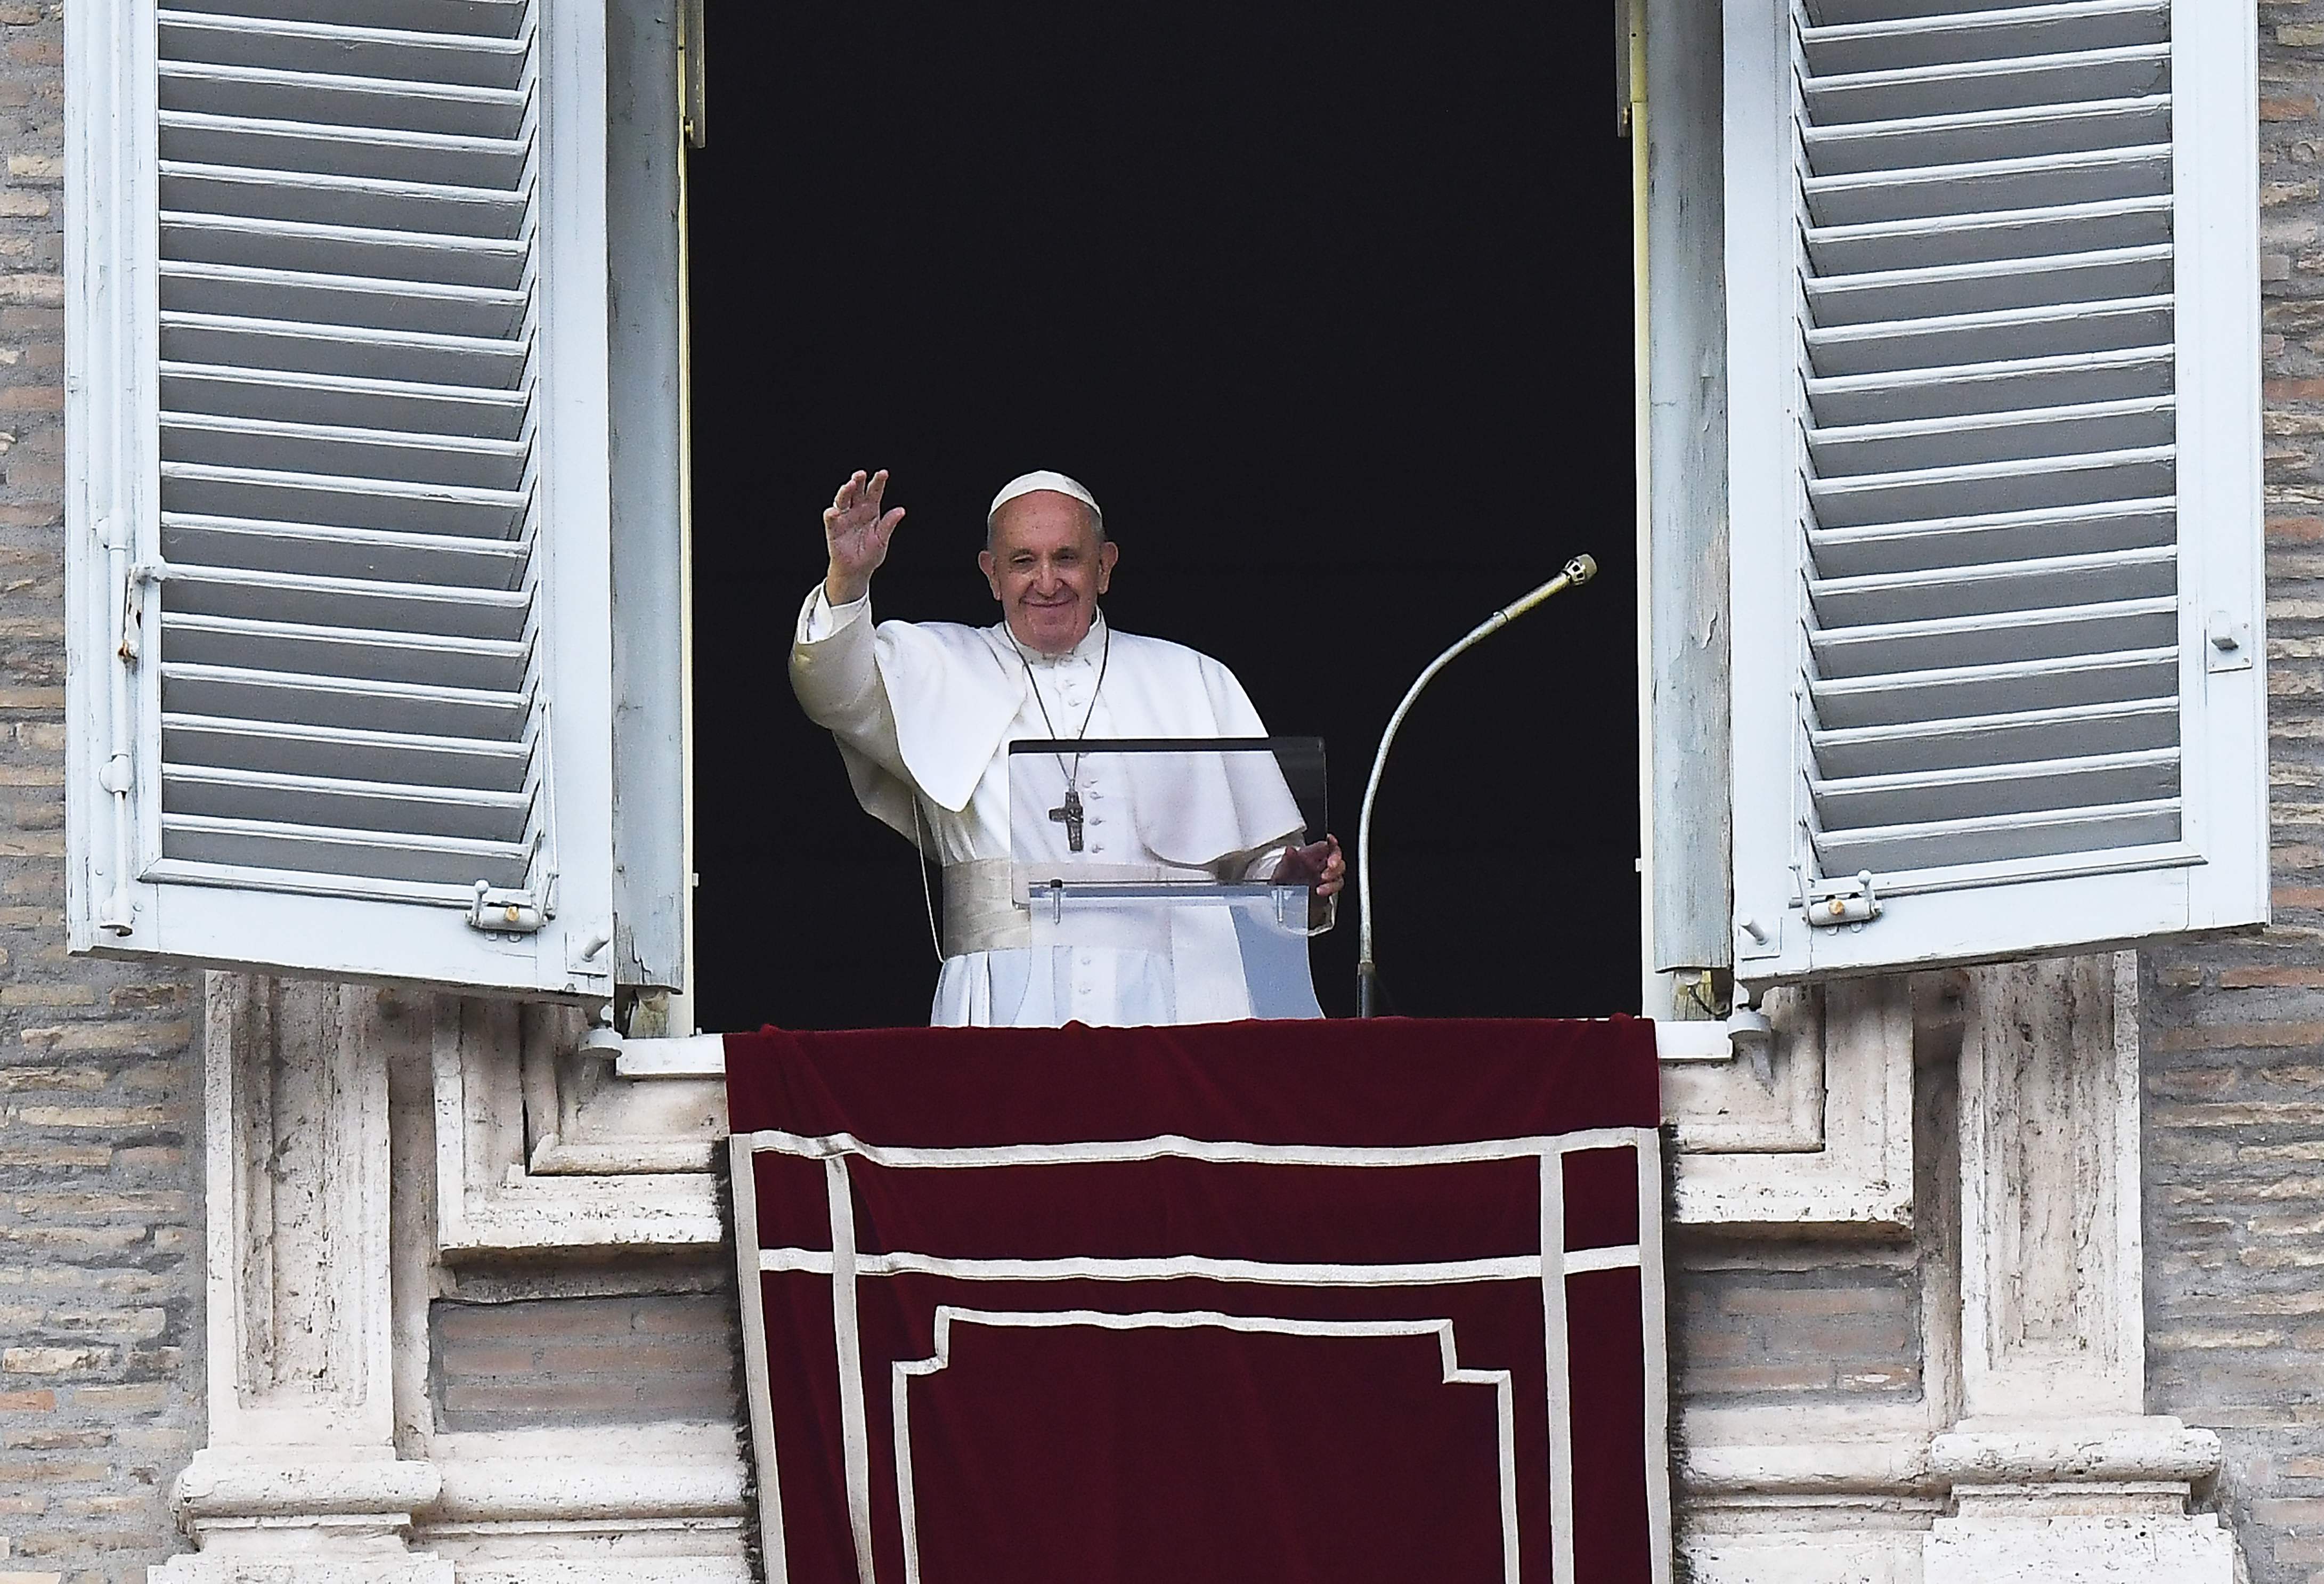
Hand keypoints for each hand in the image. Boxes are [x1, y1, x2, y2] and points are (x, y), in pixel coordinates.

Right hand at [823, 469, 904, 603]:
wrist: (857, 570)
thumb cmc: (870, 554)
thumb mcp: (882, 538)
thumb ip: (889, 524)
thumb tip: (901, 510)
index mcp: (871, 510)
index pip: (874, 492)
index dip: (878, 482)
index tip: (883, 473)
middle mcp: (856, 510)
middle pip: (857, 491)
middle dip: (858, 481)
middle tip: (861, 474)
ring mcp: (844, 517)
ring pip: (843, 500)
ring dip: (845, 492)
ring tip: (849, 485)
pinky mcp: (834, 528)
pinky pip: (831, 518)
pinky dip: (832, 514)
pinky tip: (835, 511)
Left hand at [1270, 834, 1344, 898]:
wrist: (1283, 897)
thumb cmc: (1284, 879)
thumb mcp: (1283, 867)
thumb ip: (1288, 858)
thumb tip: (1290, 850)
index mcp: (1313, 855)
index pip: (1327, 845)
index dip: (1332, 842)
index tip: (1331, 841)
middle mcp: (1321, 865)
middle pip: (1338, 860)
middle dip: (1335, 861)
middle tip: (1330, 866)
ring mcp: (1326, 878)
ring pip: (1338, 875)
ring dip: (1332, 878)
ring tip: (1322, 882)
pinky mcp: (1327, 889)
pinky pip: (1335, 887)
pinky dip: (1330, 888)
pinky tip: (1320, 890)